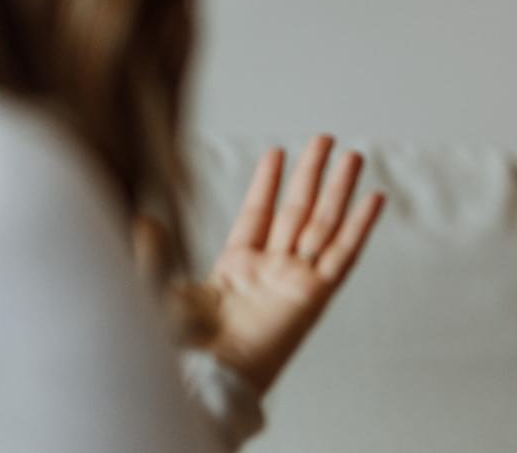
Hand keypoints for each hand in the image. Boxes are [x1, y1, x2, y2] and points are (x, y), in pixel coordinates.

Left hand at [139, 135, 384, 394]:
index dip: (266, 183)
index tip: (276, 153)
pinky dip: (360, 226)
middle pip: (297, 211)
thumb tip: (142, 221)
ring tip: (352, 155)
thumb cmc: (182, 348)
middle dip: (311, 175)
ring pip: (323, 224)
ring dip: (338, 189)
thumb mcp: (157, 291)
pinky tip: (373, 198)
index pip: (258, 215)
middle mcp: (270, 271)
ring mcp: (295, 280)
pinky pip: (343, 255)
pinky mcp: (314, 295)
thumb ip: (154, 254)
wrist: (206, 376)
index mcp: (235, 269)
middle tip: (324, 140)